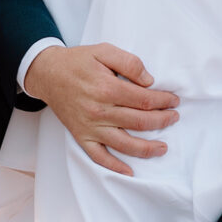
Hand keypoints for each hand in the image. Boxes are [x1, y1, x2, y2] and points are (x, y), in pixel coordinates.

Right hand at [25, 44, 179, 175]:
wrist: (48, 73)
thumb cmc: (78, 62)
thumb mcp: (104, 50)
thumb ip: (129, 63)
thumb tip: (149, 81)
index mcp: (107, 88)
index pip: (144, 100)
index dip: (163, 101)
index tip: (173, 100)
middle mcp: (100, 111)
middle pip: (140, 122)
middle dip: (162, 121)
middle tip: (174, 118)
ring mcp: (90, 127)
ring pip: (125, 144)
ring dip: (147, 149)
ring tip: (163, 148)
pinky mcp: (81, 136)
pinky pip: (99, 156)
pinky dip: (114, 166)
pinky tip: (129, 171)